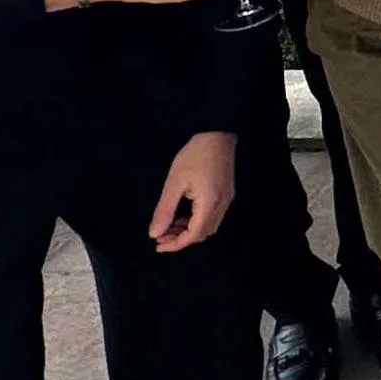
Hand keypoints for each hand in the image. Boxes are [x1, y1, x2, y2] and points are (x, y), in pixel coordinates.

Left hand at [149, 129, 235, 248]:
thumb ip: (165, 210)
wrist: (217, 134)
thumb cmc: (195, 155)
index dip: (175, 244)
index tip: (158, 245)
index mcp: (209, 204)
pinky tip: (184, 215)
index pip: (193, 235)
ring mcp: (226, 200)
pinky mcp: (226, 194)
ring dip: (189, 231)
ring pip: (208, 226)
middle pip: (202, 234)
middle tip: (161, 236)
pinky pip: (211, 216)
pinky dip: (196, 221)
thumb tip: (155, 233)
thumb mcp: (174, 183)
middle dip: (181, 239)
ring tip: (170, 226)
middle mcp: (221, 206)